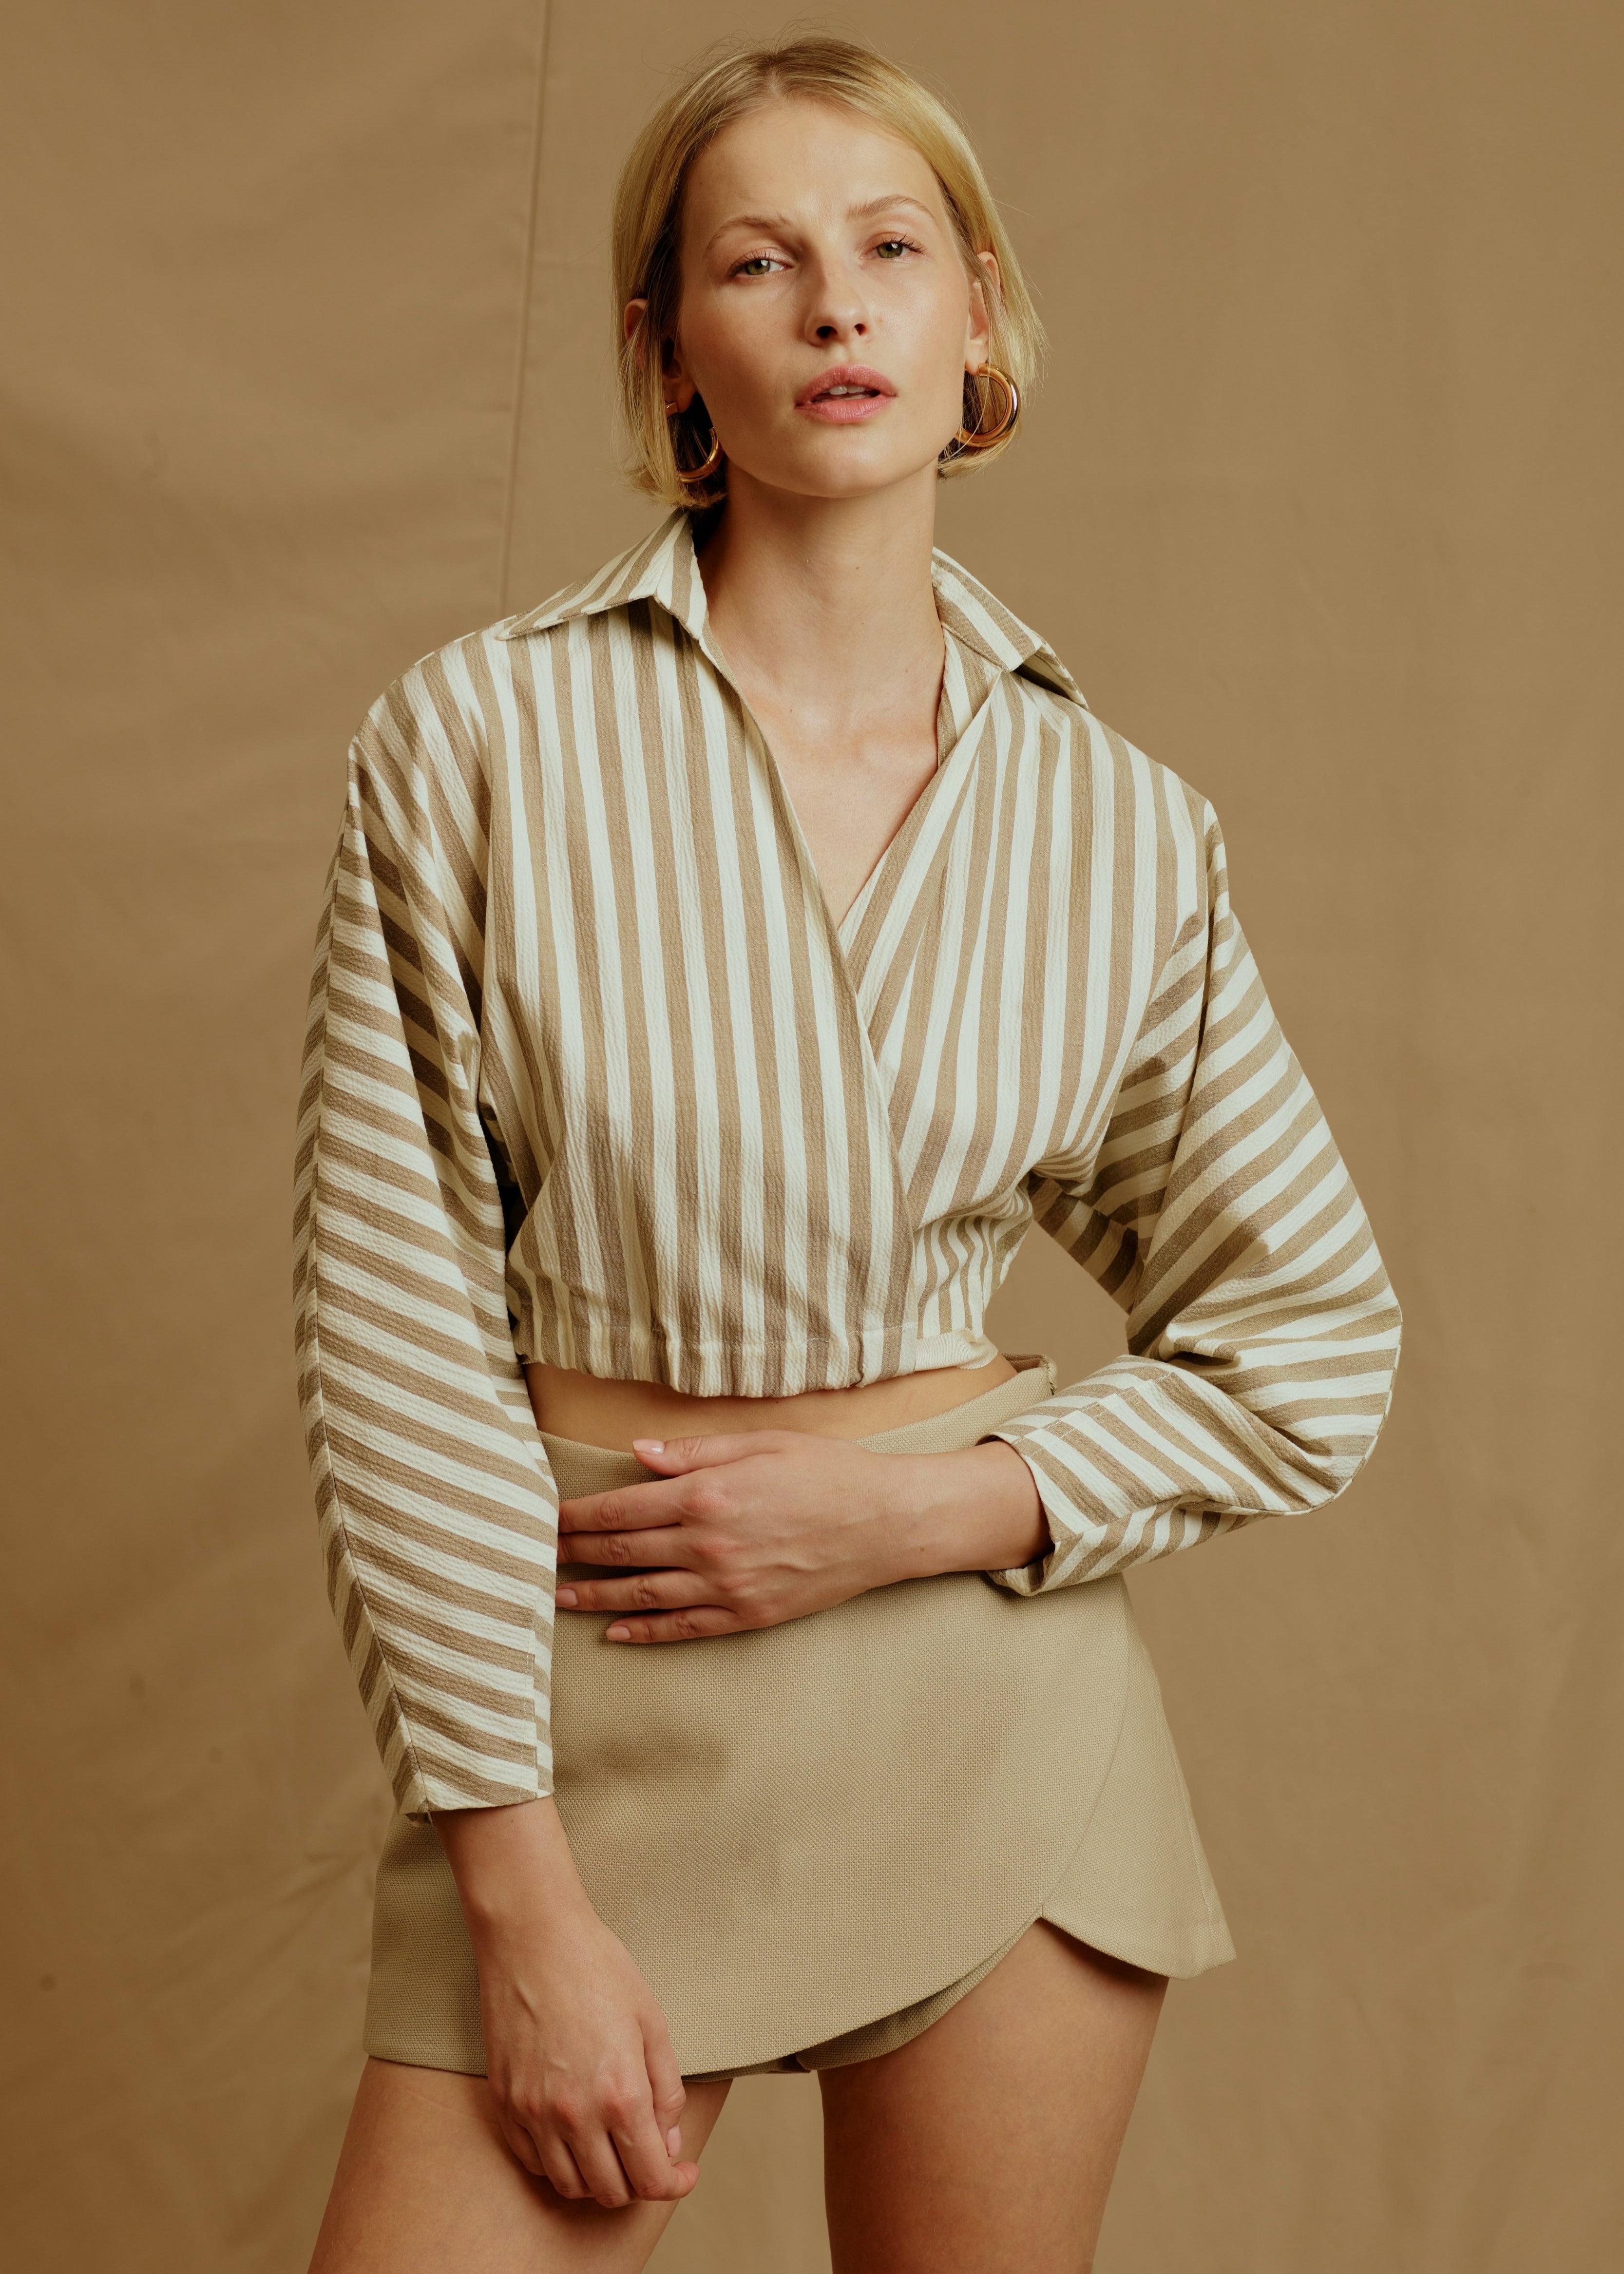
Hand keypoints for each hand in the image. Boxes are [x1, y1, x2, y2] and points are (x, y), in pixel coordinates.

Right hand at [434, 1798, 697, 2207]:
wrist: (533, 1937)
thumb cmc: (598, 1969)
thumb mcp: (651, 2022)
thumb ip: (665, 2089)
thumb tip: (669, 2141)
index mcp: (619, 2094)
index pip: (650, 2178)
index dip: (675, 2183)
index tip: (683, 2171)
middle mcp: (573, 2115)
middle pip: (610, 2191)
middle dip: (639, 2182)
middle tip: (651, 2155)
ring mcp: (532, 2112)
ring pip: (569, 2185)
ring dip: (598, 2179)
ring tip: (614, 2148)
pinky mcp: (504, 2102)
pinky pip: (533, 2160)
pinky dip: (558, 2162)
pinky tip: (574, 2135)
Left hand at [553, 1428, 1048, 1641]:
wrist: (885, 1522)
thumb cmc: (826, 1472)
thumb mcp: (760, 1443)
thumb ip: (694, 1453)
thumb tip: (638, 1454)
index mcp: (707, 1494)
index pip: (621, 1508)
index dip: (576, 1516)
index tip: (544, 1518)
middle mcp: (708, 1544)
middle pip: (622, 1552)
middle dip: (573, 1554)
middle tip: (534, 1557)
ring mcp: (727, 1585)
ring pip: (643, 1595)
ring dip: (595, 1598)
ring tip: (557, 1598)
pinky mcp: (747, 1614)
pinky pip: (684, 1627)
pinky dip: (646, 1631)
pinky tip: (617, 1633)